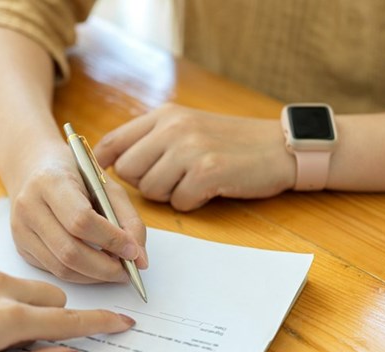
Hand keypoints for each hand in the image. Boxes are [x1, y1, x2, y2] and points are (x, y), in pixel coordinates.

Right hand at [8, 144, 147, 283]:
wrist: (31, 167)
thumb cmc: (73, 173)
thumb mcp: (105, 185)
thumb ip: (128, 219)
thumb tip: (140, 260)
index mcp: (50, 182)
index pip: (81, 220)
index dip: (111, 240)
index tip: (133, 252)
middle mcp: (30, 207)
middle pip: (70, 251)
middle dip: (105, 268)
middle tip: (128, 271)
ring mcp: (21, 230)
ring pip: (61, 268)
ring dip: (94, 276)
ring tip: (115, 271)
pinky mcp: (21, 247)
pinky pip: (54, 271)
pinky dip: (80, 275)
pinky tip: (95, 267)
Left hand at [94, 103, 295, 210]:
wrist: (280, 147)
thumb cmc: (232, 143)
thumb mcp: (189, 126)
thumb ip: (153, 139)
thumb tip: (112, 163)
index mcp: (164, 115)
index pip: (112, 141)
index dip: (104, 165)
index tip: (111, 178)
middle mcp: (173, 127)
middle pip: (128, 171)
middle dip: (144, 185)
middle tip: (172, 181)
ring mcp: (190, 149)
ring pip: (150, 191)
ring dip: (170, 195)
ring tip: (194, 182)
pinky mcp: (207, 172)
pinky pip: (178, 202)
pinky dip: (193, 203)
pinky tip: (210, 190)